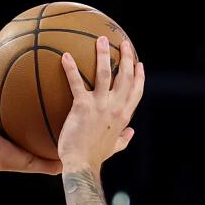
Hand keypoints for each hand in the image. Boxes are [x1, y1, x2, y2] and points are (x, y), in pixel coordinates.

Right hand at [0, 85, 61, 175]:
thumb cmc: (4, 160)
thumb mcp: (32, 163)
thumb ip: (49, 165)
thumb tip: (67, 164)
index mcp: (15, 136)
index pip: (32, 122)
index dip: (43, 112)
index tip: (57, 101)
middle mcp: (4, 124)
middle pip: (21, 106)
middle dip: (30, 94)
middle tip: (43, 79)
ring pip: (4, 96)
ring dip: (11, 85)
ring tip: (22, 68)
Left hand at [57, 37, 143, 171]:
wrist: (81, 165)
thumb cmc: (94, 158)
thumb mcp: (114, 148)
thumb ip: (124, 139)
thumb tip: (131, 133)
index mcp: (123, 116)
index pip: (136, 92)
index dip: (139, 76)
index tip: (140, 64)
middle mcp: (115, 107)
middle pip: (125, 76)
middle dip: (127, 57)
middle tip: (123, 43)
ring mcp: (100, 105)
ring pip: (105, 72)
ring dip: (103, 54)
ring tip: (101, 39)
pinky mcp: (83, 106)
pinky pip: (76, 82)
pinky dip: (71, 68)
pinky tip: (65, 56)